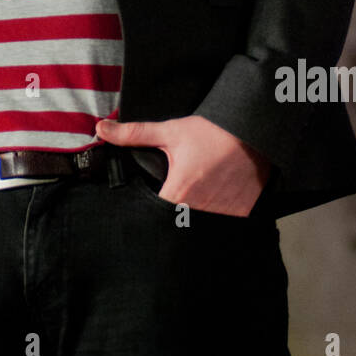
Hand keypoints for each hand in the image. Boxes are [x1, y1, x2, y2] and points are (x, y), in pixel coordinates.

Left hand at [95, 115, 271, 216]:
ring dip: (196, 216)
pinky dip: (217, 217)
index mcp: (178, 192)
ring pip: (200, 226)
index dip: (150, 212)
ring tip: (198, 198)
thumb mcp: (170, 131)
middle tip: (180, 196)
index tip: (152, 204)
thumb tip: (100, 129)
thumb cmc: (212, 132)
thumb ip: (134, 134)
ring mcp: (221, 215)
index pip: (155, 215)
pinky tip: (217, 201)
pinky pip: (222, 225)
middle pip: (177, 222)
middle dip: (173, 215)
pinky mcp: (240, 215)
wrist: (255, 132)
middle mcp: (199, 210)